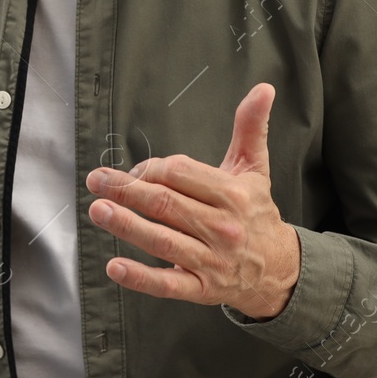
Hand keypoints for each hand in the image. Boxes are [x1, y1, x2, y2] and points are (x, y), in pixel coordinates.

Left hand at [85, 83, 300, 319]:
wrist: (280, 269)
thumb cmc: (257, 213)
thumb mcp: (255, 168)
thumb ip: (251, 127)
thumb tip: (263, 88)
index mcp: (233, 195)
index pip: (180, 174)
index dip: (151, 168)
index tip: (134, 170)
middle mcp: (222, 227)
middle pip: (166, 205)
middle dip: (127, 190)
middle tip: (97, 181)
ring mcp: (212, 260)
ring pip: (163, 241)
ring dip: (127, 226)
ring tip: (98, 210)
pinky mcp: (202, 289)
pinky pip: (167, 285)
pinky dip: (140, 277)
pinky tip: (114, 267)